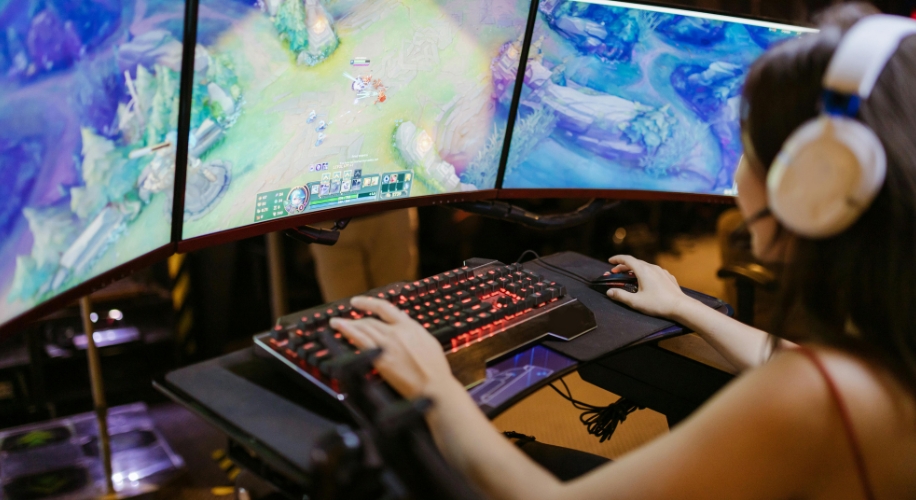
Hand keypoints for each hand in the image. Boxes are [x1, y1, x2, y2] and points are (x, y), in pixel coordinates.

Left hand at [330, 296, 457, 399]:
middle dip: (355, 319)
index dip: (368, 303)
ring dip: (346, 323)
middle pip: (370, 320)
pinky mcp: (380, 358)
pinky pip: (360, 341)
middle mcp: (396, 332)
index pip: (384, 308)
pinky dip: (348, 332)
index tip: (357, 302)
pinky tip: (340, 330)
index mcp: (410, 326)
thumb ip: (413, 332)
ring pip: (362, 328)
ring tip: (335, 322)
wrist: (434, 386)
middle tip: (344, 319)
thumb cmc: (435, 369)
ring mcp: (387, 344)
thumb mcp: (428, 341)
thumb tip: (405, 325)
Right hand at [606, 255, 691, 318]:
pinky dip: (645, 272)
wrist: (680, 306)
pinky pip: (653, 271)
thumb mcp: (636, 302)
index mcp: (643, 270)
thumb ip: (621, 295)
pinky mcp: (667, 276)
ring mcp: (661, 271)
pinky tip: (645, 281)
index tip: (610, 261)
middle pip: (635, 262)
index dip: (617, 259)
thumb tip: (609, 292)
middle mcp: (652, 267)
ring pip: (645, 266)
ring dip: (634, 269)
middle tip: (616, 272)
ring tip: (629, 276)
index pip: (627, 259)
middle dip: (624, 266)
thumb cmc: (658, 304)